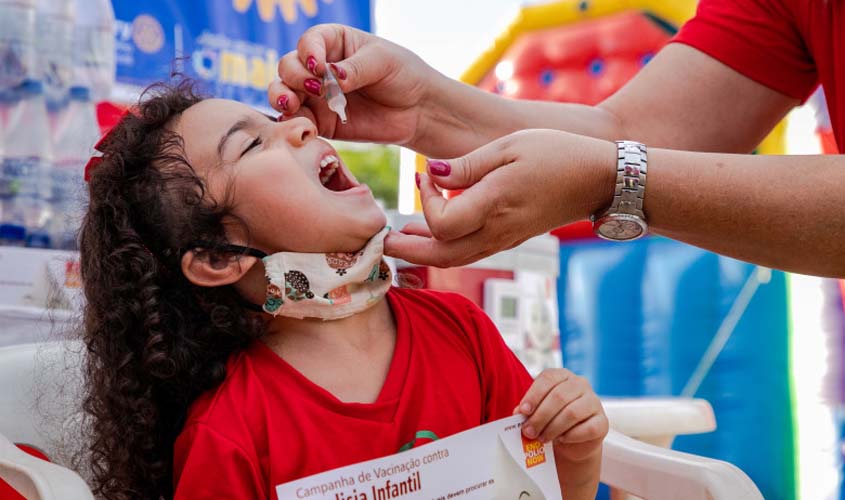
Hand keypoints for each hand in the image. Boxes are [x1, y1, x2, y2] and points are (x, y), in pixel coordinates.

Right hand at [269, 24, 443, 147]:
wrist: (418, 111)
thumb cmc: (403, 75)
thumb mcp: (383, 61)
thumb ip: (355, 69)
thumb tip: (331, 76)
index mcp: (333, 42)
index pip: (308, 42)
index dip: (308, 53)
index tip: (318, 67)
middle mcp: (319, 67)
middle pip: (288, 66)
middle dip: (295, 76)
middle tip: (316, 89)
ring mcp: (317, 96)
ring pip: (283, 92)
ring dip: (281, 97)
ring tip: (292, 104)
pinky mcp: (321, 122)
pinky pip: (298, 121)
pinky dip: (293, 122)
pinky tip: (302, 125)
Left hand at [384, 129, 616, 266]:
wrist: (599, 180)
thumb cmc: (556, 154)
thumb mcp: (508, 147)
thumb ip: (466, 165)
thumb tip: (432, 175)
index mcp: (495, 204)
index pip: (443, 223)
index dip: (425, 203)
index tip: (424, 176)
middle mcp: (498, 229)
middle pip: (442, 254)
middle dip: (409, 250)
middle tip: (382, 241)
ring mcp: (505, 239)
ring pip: (456, 259)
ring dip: (424, 253)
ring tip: (399, 242)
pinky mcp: (511, 238)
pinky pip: (471, 253)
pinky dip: (446, 249)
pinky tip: (433, 236)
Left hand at [515, 368, 607, 462]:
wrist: (572, 441)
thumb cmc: (551, 420)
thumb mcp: (537, 411)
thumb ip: (528, 410)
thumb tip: (518, 413)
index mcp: (562, 376)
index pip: (548, 378)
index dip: (534, 395)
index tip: (523, 411)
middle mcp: (580, 384)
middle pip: (559, 396)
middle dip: (540, 416)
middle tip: (529, 431)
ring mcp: (594, 402)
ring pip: (572, 413)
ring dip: (553, 428)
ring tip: (542, 438)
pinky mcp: (603, 422)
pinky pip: (588, 428)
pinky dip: (571, 436)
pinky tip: (562, 439)